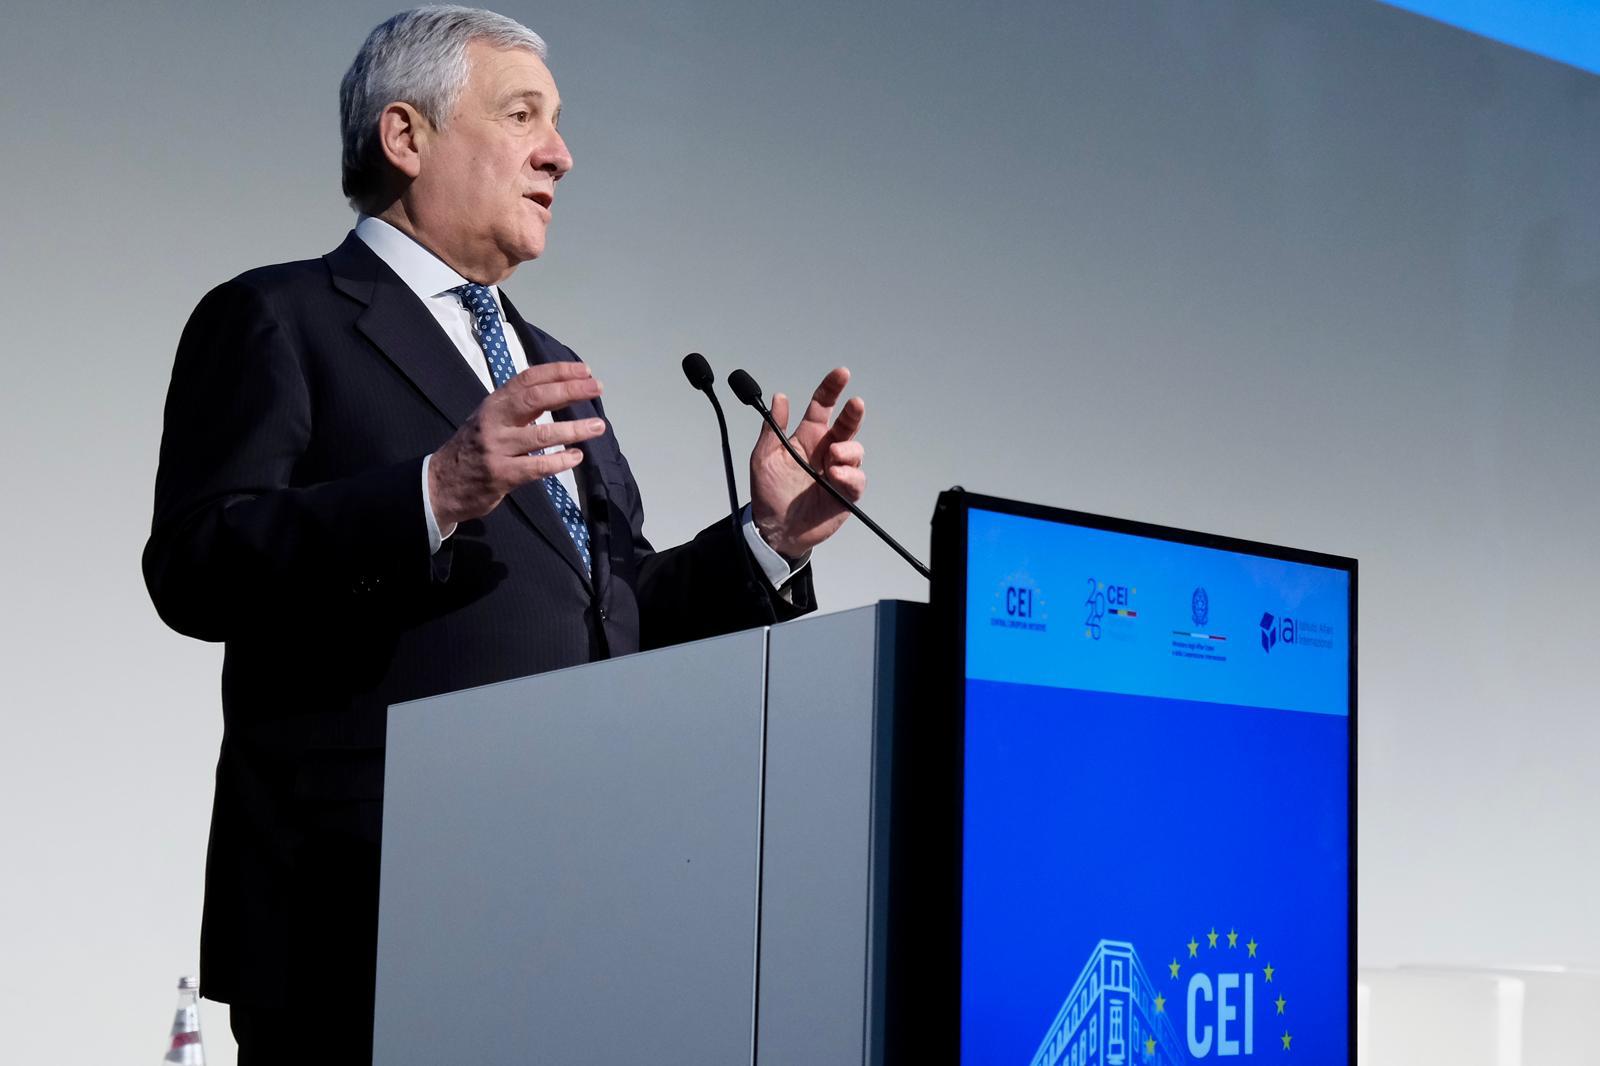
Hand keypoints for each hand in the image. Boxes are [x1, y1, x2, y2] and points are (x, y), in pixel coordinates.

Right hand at [429, 362, 604, 528]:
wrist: (440, 484)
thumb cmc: (473, 448)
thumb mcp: (491, 419)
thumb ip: (519, 408)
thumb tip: (561, 392)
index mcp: (494, 403)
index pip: (528, 378)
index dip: (558, 372)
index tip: (584, 371)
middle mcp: (494, 420)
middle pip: (536, 399)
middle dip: (570, 391)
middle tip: (597, 389)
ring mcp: (497, 448)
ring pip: (542, 435)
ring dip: (574, 429)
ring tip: (598, 426)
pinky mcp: (501, 475)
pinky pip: (537, 466)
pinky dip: (560, 461)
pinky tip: (576, 456)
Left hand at [749, 366, 865, 559]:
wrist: (775, 530)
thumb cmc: (769, 492)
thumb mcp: (763, 458)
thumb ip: (773, 429)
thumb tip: (780, 397)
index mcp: (807, 438)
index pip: (822, 407)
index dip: (832, 389)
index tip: (841, 373)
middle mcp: (826, 451)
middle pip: (847, 425)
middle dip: (853, 413)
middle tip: (855, 404)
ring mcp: (838, 472)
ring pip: (855, 450)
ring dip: (846, 449)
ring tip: (831, 457)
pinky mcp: (845, 494)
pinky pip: (856, 479)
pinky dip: (849, 474)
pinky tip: (834, 475)